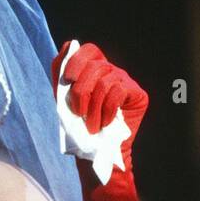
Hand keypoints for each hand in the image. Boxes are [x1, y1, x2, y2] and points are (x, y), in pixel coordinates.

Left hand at [51, 40, 148, 200]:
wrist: (95, 154)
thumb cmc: (79, 129)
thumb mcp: (64, 101)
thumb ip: (61, 74)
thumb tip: (65, 47)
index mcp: (95, 70)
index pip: (88, 50)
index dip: (76, 61)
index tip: (66, 81)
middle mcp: (112, 71)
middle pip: (94, 67)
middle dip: (80, 93)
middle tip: (78, 114)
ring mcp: (126, 81)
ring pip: (105, 82)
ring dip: (93, 108)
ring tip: (92, 126)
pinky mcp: (138, 94)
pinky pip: (117, 92)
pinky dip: (107, 110)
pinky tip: (106, 123)